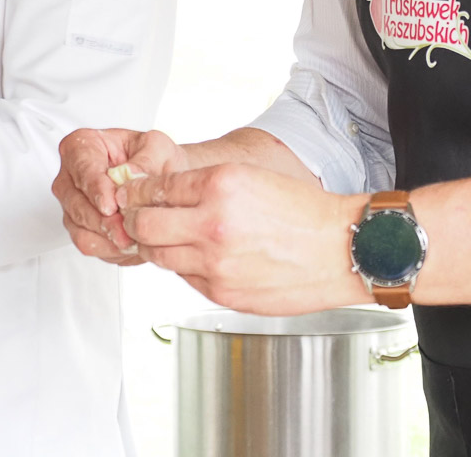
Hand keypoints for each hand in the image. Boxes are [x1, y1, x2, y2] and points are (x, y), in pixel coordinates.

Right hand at [52, 128, 186, 263]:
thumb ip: (144, 161)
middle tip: (127, 232)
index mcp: (82, 145)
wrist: (161, 179)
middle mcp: (70, 176)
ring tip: (134, 241)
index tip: (110, 206)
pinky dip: (109, 250)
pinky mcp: (80, 228)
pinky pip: (88, 244)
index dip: (96, 190)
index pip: (83, 169)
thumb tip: (129, 175)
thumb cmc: (154, 158)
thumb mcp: (157, 148)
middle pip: (77, 204)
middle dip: (103, 221)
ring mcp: (72, 204)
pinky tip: (130, 246)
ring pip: (80, 229)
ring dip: (107, 240)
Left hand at [119, 163, 371, 314]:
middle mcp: (212, 224)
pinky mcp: (222, 292)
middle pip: (144, 224)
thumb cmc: (302, 212)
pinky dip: (186, 267)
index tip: (130, 192)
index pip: (154, 188)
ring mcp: (215, 263)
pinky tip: (201, 257)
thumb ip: (202, 185)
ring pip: (159, 255)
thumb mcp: (249, 177)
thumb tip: (160, 194)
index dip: (136, 190)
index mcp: (219, 185)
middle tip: (134, 217)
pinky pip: (185, 278)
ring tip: (168, 237)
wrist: (339, 249)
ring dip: (157, 245)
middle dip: (134, 219)